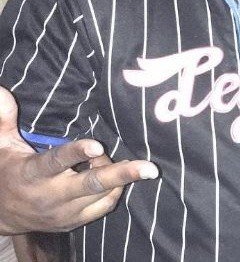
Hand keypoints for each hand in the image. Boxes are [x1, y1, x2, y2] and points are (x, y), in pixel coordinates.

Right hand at [0, 85, 158, 233]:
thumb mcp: (2, 145)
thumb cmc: (8, 170)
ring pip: (103, 194)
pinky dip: (115, 190)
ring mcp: (65, 212)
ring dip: (118, 175)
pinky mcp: (74, 223)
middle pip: (92, 184)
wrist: (2, 214)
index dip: (78, 153)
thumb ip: (4, 118)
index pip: (57, 161)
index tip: (98, 144)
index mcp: (33, 174)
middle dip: (123, 175)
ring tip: (116, 159)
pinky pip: (105, 207)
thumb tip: (2, 91)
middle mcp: (51, 195)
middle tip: (151, 168)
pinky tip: (116, 175)